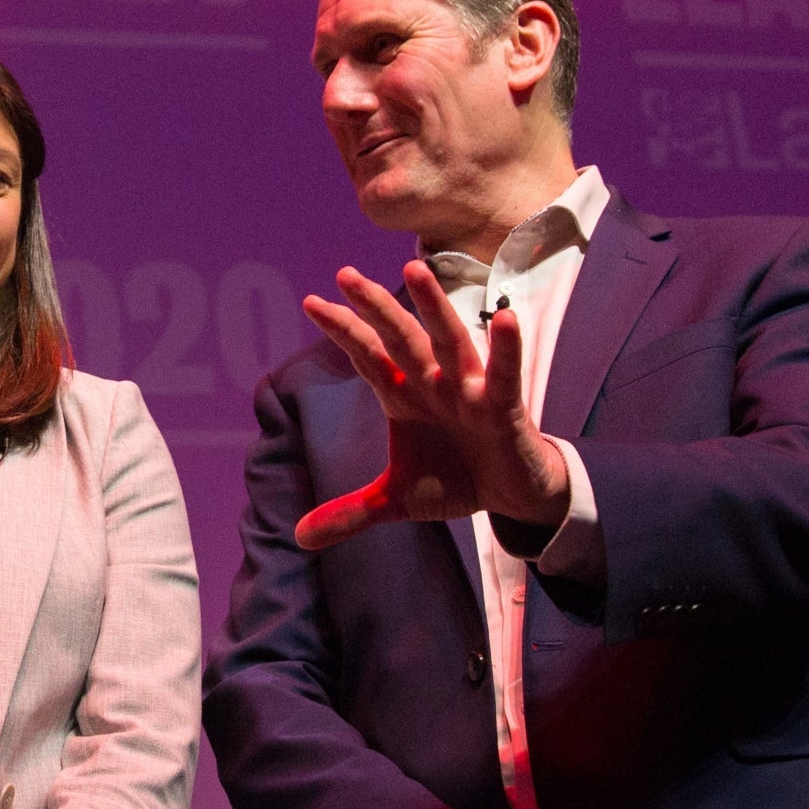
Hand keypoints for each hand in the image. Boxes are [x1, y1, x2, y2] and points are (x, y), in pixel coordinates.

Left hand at [295, 260, 571, 548]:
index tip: (311, 301)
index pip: (368, 356)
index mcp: (404, 395)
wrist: (510, 495)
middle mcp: (433, 382)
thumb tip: (298, 538)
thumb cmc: (455, 479)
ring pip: (448, 341)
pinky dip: (505, 349)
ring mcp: (469, 390)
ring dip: (432, 308)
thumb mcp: (397, 500)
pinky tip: (506, 319)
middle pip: (400, 338)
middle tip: (345, 275)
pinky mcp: (503, 408)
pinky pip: (504, 376)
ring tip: (414, 270)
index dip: (343, 330)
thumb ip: (350, 513)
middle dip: (374, 308)